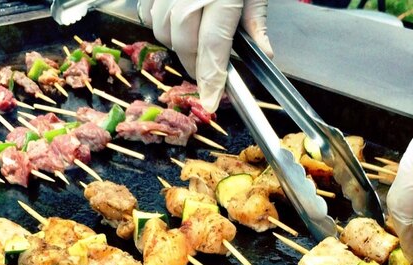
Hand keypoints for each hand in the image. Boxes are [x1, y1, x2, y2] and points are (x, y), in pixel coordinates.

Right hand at [138, 0, 271, 112]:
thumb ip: (256, 19)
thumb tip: (264, 53)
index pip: (214, 49)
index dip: (212, 80)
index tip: (212, 102)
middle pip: (184, 45)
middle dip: (195, 64)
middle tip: (209, 70)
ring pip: (163, 32)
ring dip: (178, 43)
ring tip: (194, 36)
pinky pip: (148, 14)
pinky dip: (160, 23)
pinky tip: (176, 16)